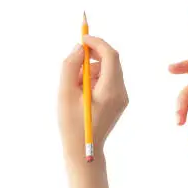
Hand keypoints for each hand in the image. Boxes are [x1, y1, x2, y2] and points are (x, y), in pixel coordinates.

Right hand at [58, 36, 127, 163]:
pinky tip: (82, 92)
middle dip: (93, 55)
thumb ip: (70, 67)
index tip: (82, 38)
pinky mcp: (119, 101)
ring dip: (92, 69)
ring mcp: (123, 97)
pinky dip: (96, 78)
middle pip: (113, 61)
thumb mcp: (65, 93)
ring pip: (110, 70)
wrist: (84, 150)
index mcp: (110, 91)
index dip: (97, 43)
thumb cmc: (71, 124)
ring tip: (74, 85)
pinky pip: (110, 80)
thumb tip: (80, 47)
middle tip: (75, 59)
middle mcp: (121, 92)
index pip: (111, 56)